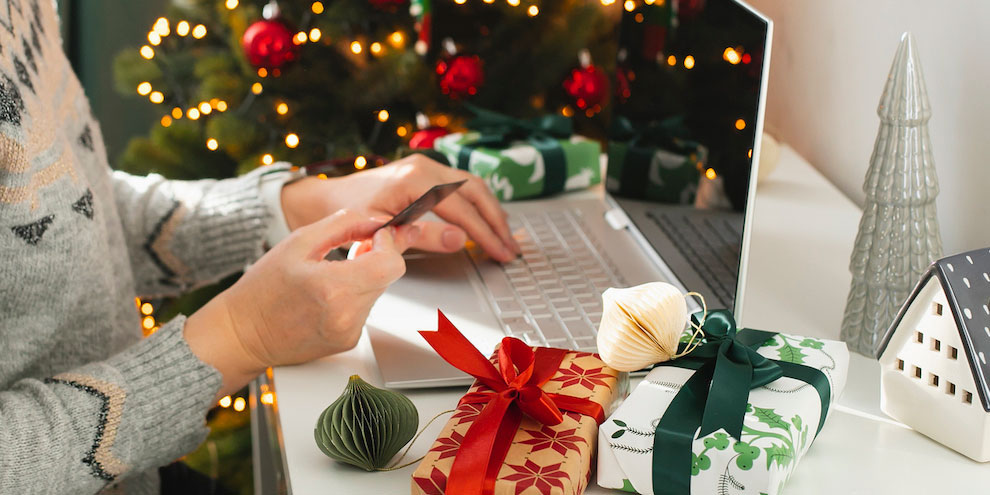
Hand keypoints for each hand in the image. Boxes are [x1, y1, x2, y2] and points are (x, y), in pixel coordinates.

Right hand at [184, 209, 417, 397]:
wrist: (242, 334)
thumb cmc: (261, 291)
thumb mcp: (298, 242)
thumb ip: (343, 224)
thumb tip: (374, 221)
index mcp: (333, 288)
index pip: (391, 263)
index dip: (388, 243)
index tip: (374, 236)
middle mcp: (346, 315)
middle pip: (388, 276)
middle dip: (375, 258)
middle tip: (352, 252)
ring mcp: (349, 332)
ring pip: (377, 292)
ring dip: (364, 278)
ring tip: (330, 276)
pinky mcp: (348, 341)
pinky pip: (365, 310)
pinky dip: (354, 298)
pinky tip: (327, 296)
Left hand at [281, 154, 520, 261]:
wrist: (324, 199)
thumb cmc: (346, 215)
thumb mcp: (384, 231)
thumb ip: (423, 237)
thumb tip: (461, 241)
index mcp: (415, 180)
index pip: (463, 208)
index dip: (485, 233)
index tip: (500, 252)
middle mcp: (424, 167)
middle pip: (476, 192)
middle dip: (496, 223)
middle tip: (510, 249)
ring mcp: (426, 166)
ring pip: (473, 186)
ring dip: (492, 212)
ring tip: (505, 237)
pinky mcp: (424, 172)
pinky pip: (462, 186)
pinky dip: (478, 204)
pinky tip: (487, 220)